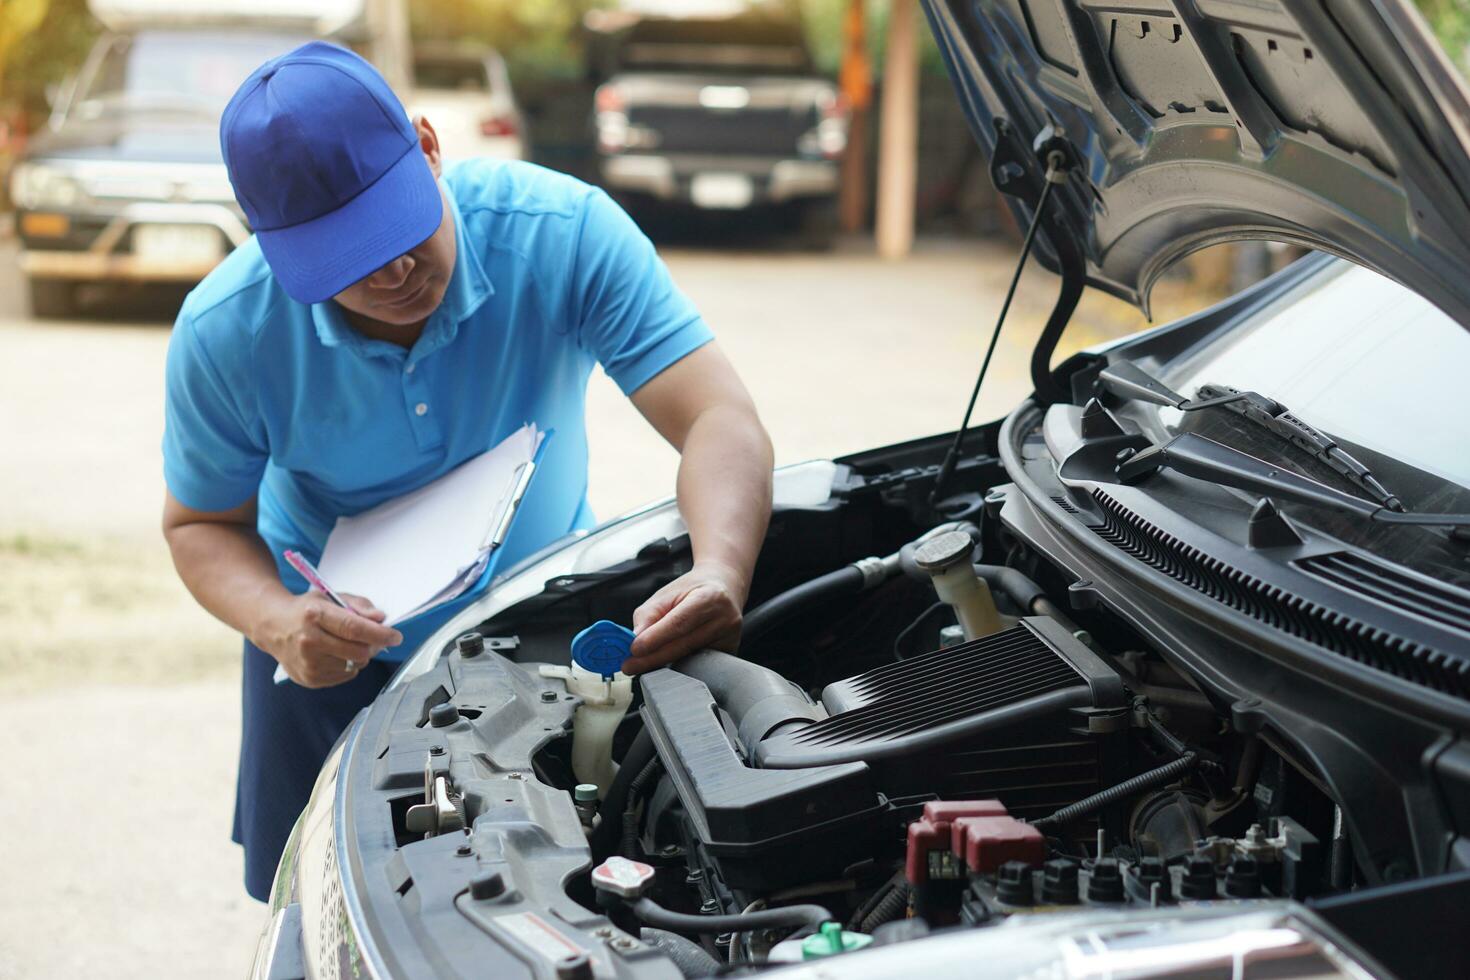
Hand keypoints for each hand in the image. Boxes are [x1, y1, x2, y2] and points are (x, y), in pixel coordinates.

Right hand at [254, 591, 401, 688]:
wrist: (273, 626)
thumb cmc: (307, 610)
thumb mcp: (331, 597)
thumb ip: (359, 605)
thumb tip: (380, 618)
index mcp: (314, 615)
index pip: (354, 628)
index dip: (380, 634)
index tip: (396, 636)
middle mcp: (308, 641)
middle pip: (358, 651)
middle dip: (373, 645)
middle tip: (373, 638)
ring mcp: (307, 663)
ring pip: (354, 666)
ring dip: (360, 656)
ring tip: (346, 643)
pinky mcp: (309, 679)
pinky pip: (345, 676)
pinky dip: (348, 666)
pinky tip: (335, 654)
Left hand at [627, 561, 745, 673]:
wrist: (724, 587)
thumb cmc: (693, 590)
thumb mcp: (667, 594)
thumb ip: (648, 615)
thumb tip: (635, 639)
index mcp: (710, 598)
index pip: (679, 622)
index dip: (655, 638)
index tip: (634, 650)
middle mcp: (724, 619)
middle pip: (683, 645)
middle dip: (653, 658)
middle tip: (630, 666)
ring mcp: (730, 638)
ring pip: (689, 657)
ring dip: (663, 663)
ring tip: (643, 663)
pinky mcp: (730, 652)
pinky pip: (699, 664)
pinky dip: (679, 664)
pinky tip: (667, 663)